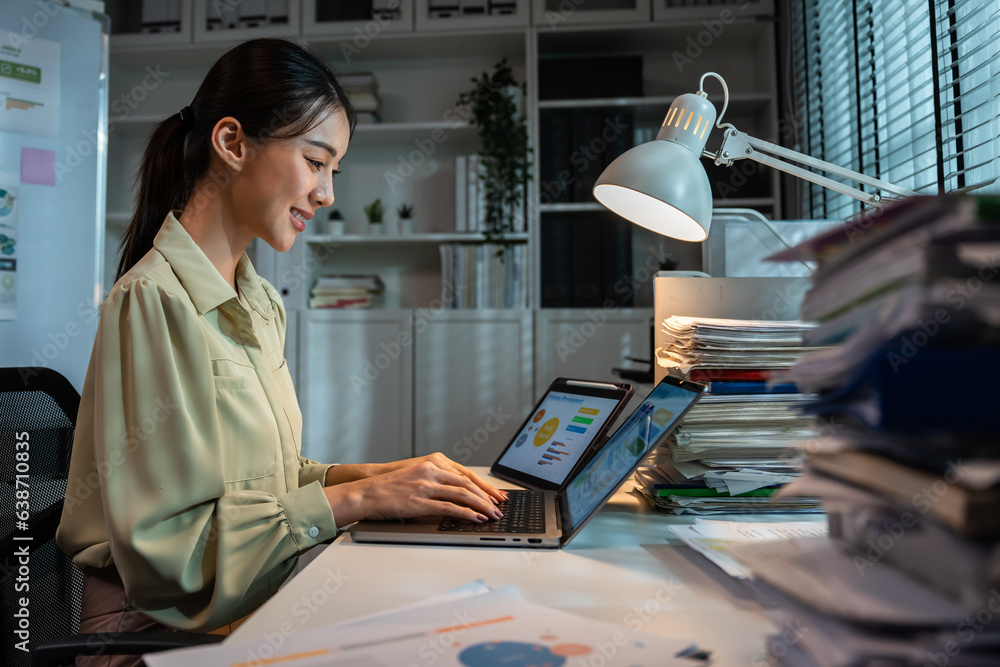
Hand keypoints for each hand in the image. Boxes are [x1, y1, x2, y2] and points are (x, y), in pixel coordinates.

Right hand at [379, 453, 507, 504]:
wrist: (369, 491)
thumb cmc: (393, 486)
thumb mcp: (418, 475)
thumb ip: (437, 479)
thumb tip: (461, 493)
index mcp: (433, 462)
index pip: (466, 474)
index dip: (484, 485)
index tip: (497, 494)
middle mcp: (432, 471)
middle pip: (468, 484)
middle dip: (487, 497)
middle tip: (500, 507)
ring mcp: (426, 486)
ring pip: (462, 495)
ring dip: (481, 506)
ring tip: (492, 515)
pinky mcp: (420, 502)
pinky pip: (449, 508)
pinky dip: (466, 514)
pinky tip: (475, 518)